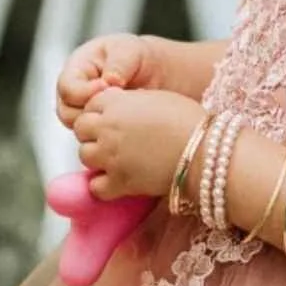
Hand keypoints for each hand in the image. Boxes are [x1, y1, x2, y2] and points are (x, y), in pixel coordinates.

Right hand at [57, 33, 156, 129]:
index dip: (85, 92)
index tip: (107, 87)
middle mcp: (75, 92)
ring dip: (100, 124)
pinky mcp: (96, 126)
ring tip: (124, 110)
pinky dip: (109, 133)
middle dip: (91, 111)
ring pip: (79, 128)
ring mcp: (83, 111)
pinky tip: (126, 120)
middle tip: (116, 104)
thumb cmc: (136, 55)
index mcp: (76, 68)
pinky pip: (95, 138)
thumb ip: (118, 63)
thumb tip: (109, 81)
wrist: (153, 72)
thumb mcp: (129, 49)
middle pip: (66, 112)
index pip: (67, 87)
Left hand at [74, 87, 204, 202]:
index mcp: (116, 103)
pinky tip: (116, 181)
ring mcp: (111, 156)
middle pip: (81, 129)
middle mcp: (108, 128)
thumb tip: (122, 105)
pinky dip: (103, 186)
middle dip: (92, 132)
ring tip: (115, 158)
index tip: (114, 118)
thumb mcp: (157, 97)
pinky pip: (95, 187)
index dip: (101, 111)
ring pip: (84, 155)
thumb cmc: (188, 121)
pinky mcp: (120, 182)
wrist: (204, 151)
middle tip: (111, 138)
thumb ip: (131, 101)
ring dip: (96, 157)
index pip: (90, 104)